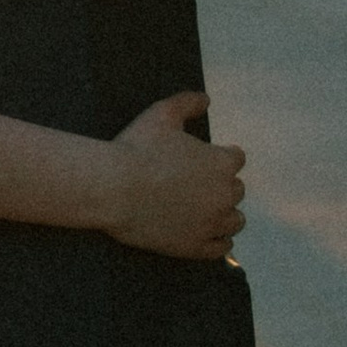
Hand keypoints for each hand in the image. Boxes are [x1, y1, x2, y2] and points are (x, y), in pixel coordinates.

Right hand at [105, 92, 245, 259]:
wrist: (110, 189)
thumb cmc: (135, 149)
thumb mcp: (161, 114)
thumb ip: (188, 102)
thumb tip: (206, 99)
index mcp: (222, 162)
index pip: (236, 159)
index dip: (219, 158)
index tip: (201, 161)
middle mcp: (224, 194)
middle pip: (236, 190)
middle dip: (220, 186)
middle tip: (196, 186)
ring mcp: (211, 223)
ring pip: (235, 220)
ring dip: (224, 214)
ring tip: (205, 211)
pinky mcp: (196, 246)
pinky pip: (221, 247)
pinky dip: (218, 240)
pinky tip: (207, 234)